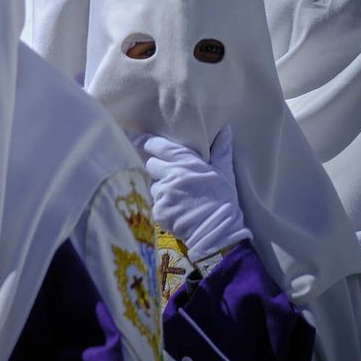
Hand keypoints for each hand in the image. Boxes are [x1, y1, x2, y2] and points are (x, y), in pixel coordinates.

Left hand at [133, 127, 251, 260]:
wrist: (219, 231)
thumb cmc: (223, 200)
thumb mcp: (225, 173)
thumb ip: (221, 150)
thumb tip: (226, 129)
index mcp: (188, 163)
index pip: (159, 146)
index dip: (144, 140)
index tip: (134, 136)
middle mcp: (173, 175)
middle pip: (151, 164)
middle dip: (158, 169)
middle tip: (171, 178)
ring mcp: (164, 193)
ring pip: (153, 185)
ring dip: (161, 189)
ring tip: (179, 198)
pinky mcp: (159, 210)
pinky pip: (155, 203)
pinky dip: (163, 206)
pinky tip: (177, 210)